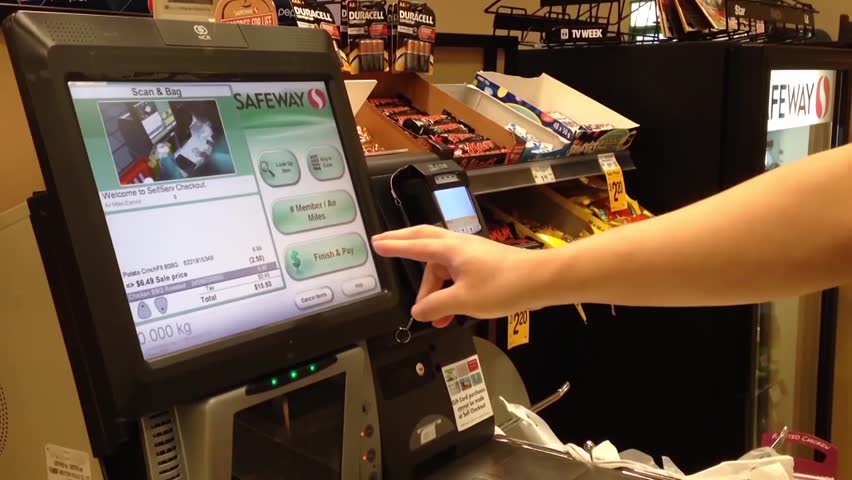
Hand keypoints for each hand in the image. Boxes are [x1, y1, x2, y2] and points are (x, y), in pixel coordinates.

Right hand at [371, 225, 541, 326]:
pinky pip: (456, 273)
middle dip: (404, 245)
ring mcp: (472, 252)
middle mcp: (458, 245)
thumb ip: (436, 306)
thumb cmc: (502, 286)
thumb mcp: (463, 301)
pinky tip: (452, 311)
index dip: (394, 245)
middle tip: (386, 246)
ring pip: (442, 265)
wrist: (540, 280)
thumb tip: (418, 311)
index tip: (376, 243)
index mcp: (449, 250)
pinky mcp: (484, 262)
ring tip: (432, 316)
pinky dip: (449, 290)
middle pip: (425, 241)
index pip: (414, 245)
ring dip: (433, 288)